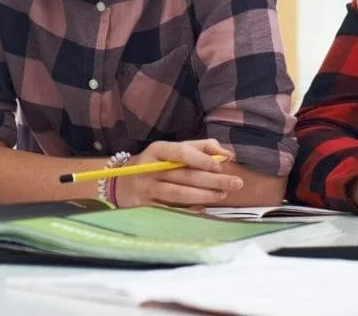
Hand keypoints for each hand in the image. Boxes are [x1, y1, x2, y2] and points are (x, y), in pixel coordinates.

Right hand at [113, 139, 241, 208]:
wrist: (121, 183)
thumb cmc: (155, 164)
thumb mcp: (172, 150)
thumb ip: (201, 148)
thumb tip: (228, 154)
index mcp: (157, 150)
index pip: (181, 152)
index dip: (202, 159)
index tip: (221, 166)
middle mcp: (150, 169)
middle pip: (185, 175)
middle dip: (213, 180)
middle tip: (236, 183)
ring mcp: (147, 190)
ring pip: (179, 194)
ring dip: (204, 195)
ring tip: (223, 195)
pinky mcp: (147, 207)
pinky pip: (172, 210)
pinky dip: (190, 210)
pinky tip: (205, 209)